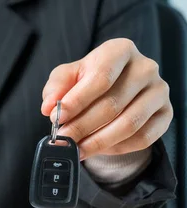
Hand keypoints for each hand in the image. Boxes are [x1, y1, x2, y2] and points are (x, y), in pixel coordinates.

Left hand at [41, 38, 172, 159]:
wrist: (115, 92)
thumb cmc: (89, 82)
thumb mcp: (67, 78)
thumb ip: (56, 88)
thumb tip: (49, 106)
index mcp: (120, 50)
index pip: (101, 77)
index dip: (77, 101)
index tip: (56, 118)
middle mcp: (145, 67)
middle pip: (113, 104)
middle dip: (82, 126)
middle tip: (63, 139)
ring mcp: (159, 91)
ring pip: (129, 124)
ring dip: (98, 141)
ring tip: (77, 149)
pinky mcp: (166, 113)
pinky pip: (143, 137)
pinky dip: (117, 148)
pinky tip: (99, 149)